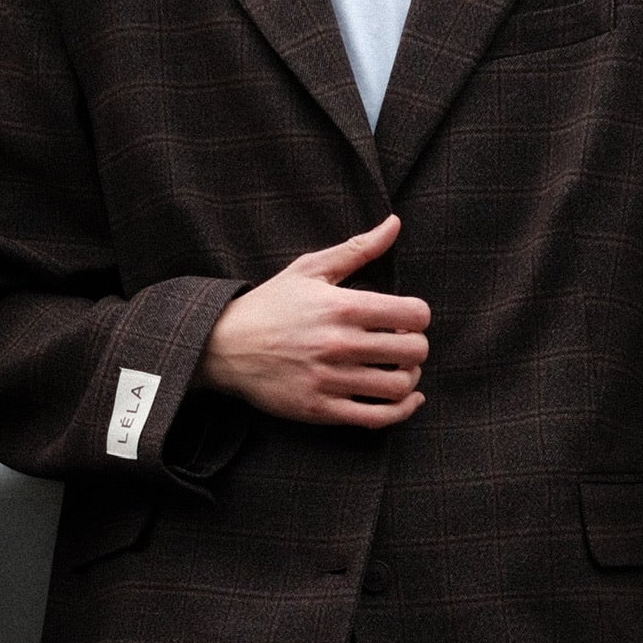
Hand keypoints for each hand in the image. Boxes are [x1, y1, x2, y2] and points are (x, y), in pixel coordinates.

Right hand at [195, 214, 431, 428]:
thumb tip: (395, 224)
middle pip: (414, 351)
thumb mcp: (310, 269)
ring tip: (399, 369)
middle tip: (404, 345)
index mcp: (343, 307)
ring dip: (410, 378)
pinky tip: (407, 400)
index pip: (414, 314)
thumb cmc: (270, 305)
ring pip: (400, 386)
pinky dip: (402, 411)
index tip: (405, 319)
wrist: (223, 347)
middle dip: (417, 347)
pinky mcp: (321, 409)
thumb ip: (357, 249)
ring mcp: (330, 380)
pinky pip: (377, 418)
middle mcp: (340, 344)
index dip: (418, 316)